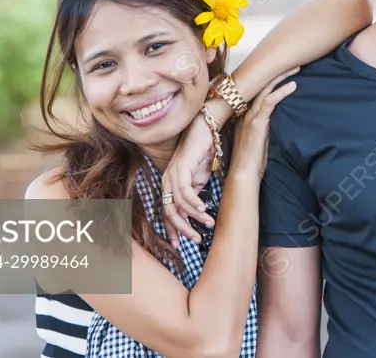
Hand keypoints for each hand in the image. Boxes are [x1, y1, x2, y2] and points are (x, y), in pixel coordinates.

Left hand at [162, 112, 215, 246]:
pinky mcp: (181, 167)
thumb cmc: (203, 153)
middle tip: (196, 239)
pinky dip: (194, 202)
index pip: (167, 213)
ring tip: (208, 223)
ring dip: (194, 216)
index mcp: (170, 185)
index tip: (180, 245)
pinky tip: (204, 208)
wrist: (207, 130)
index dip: (172, 230)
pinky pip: (185, 191)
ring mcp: (172, 174)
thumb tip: (198, 215)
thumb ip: (196, 196)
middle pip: (170, 212)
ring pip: (178, 204)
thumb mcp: (200, 180)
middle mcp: (167, 181)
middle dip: (182, 229)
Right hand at [228, 69, 298, 180]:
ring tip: (296, 68)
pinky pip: (269, 102)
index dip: (268, 78)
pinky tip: (293, 86)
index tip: (281, 70)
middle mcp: (245, 112)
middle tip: (293, 63)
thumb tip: (278, 121)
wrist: (243, 174)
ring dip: (281, 77)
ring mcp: (250, 116)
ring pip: (265, 89)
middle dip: (277, 72)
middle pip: (261, 85)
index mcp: (245, 115)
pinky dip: (281, 92)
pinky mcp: (256, 123)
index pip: (257, 91)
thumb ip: (265, 127)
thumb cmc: (252, 160)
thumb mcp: (259, 139)